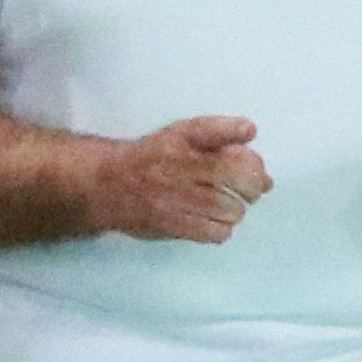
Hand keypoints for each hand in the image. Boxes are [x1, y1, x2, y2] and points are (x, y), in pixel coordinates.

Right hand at [95, 115, 271, 243]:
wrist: (108, 185)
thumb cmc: (151, 158)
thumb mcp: (181, 133)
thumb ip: (218, 131)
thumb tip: (251, 130)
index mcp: (185, 141)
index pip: (225, 141)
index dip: (247, 151)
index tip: (252, 152)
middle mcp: (183, 168)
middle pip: (240, 178)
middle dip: (253, 185)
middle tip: (250, 188)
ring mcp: (179, 199)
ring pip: (233, 208)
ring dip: (236, 207)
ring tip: (226, 203)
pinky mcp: (175, 225)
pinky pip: (218, 232)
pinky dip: (222, 228)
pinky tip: (213, 219)